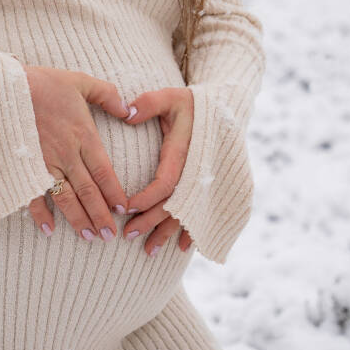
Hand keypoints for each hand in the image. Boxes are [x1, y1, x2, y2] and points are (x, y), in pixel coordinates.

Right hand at [23, 65, 131, 241]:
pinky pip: (33, 196)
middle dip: (100, 215)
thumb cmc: (42, 82)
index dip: (114, 192)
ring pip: (66, 198)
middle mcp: (65, 154)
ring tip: (88, 237)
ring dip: (78, 220)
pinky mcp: (23, 167)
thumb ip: (107, 95)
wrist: (2, 86)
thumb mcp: (80, 81)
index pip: (103, 171)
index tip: (123, 209)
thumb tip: (128, 110)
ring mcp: (43, 163)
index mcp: (82, 135)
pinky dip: (41, 214)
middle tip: (109, 236)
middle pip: (88, 191)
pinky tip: (49, 229)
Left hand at [121, 87, 194, 254]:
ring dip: (166, 233)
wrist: (224, 108)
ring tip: (149, 251)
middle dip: (150, 222)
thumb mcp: (169, 97)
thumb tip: (128, 113)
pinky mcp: (209, 187)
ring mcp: (204, 182)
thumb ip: (149, 103)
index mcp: (183, 153)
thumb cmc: (190, 103)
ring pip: (185, 214)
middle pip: (172, 205)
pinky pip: (201, 214)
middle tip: (128, 235)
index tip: (125, 208)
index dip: (146, 198)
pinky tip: (181, 248)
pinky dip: (192, 232)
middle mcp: (195, 173)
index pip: (165, 183)